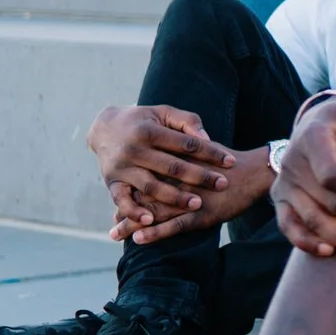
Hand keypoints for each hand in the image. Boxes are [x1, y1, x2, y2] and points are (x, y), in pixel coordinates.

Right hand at [88, 105, 234, 237]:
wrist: (104, 128)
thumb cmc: (144, 121)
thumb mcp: (164, 113)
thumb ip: (187, 122)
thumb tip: (207, 138)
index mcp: (149, 131)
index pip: (186, 144)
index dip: (210, 152)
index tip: (231, 162)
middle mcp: (134, 150)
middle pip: (172, 166)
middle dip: (200, 176)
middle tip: (223, 184)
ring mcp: (122, 167)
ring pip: (151, 186)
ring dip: (174, 197)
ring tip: (197, 204)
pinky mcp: (112, 182)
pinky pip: (122, 200)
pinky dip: (134, 211)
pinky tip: (151, 221)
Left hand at [115, 142, 279, 245]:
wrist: (255, 172)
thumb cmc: (229, 163)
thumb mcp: (204, 151)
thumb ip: (185, 154)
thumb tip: (171, 155)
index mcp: (177, 166)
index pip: (146, 178)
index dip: (132, 190)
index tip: (121, 200)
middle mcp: (179, 183)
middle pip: (145, 197)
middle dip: (127, 211)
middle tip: (112, 224)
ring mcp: (190, 200)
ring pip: (155, 213)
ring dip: (133, 225)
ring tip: (116, 234)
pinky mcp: (202, 214)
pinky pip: (174, 226)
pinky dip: (156, 232)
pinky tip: (140, 239)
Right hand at [272, 98, 335, 257]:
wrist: (317, 127)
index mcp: (311, 138)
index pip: (333, 173)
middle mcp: (292, 163)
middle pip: (328, 200)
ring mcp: (284, 185)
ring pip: (312, 219)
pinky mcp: (282, 203)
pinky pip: (289, 228)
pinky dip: (307, 243)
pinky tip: (331, 252)